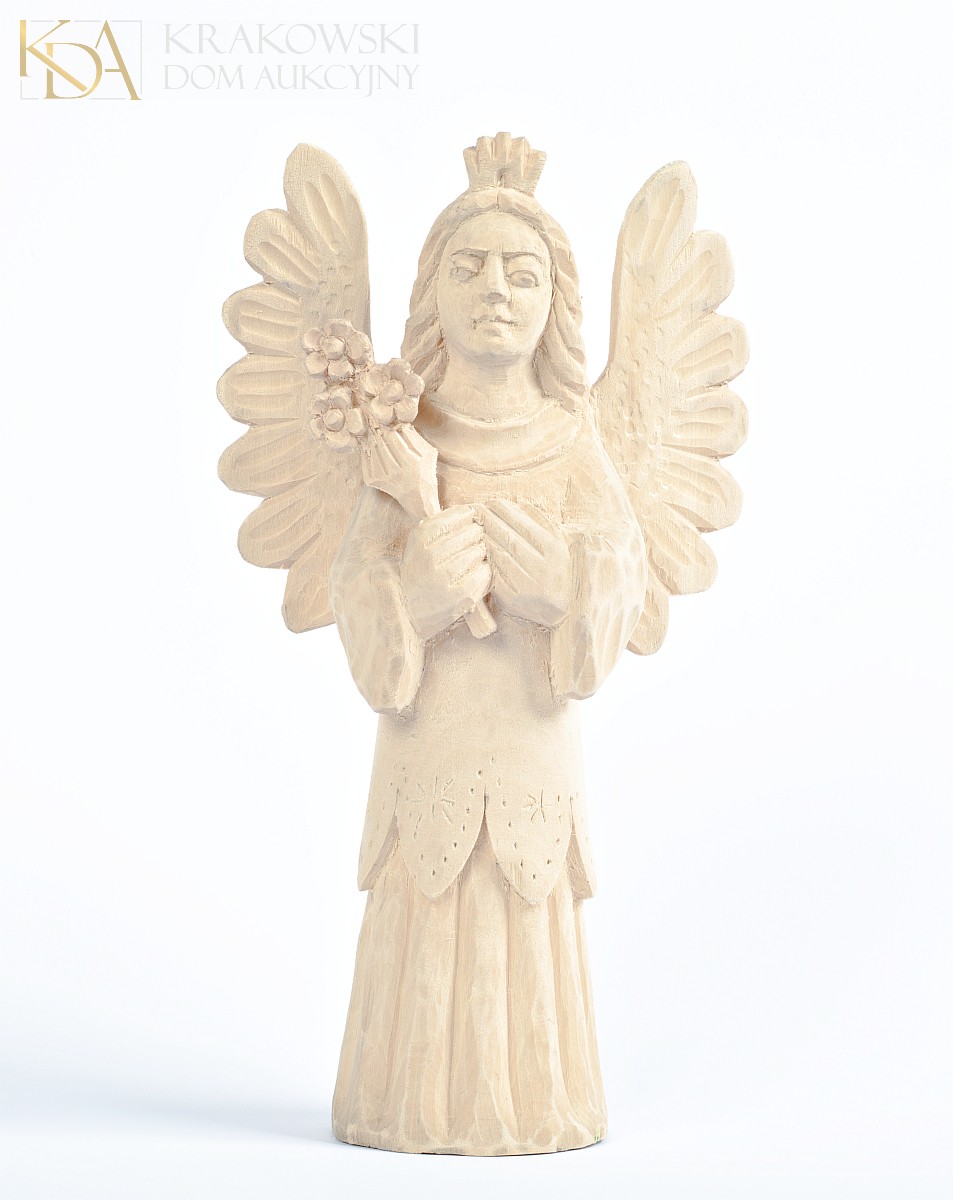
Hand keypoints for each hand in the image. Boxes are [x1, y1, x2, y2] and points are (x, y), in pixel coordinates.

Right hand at [400, 506, 491, 639]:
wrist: (406, 609)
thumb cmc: (418, 571)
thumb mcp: (420, 542)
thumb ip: (442, 523)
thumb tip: (475, 510)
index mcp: (422, 536)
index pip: (462, 514)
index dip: (470, 520)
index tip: (469, 529)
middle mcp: (432, 554)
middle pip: (474, 532)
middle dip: (476, 538)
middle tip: (470, 549)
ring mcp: (447, 574)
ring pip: (480, 550)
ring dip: (480, 556)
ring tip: (470, 565)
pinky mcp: (461, 594)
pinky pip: (486, 572)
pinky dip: (484, 573)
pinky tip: (474, 577)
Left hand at [480, 498, 571, 626]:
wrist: (563, 609)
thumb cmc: (558, 570)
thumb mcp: (558, 543)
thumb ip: (542, 521)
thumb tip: (519, 502)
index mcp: (553, 550)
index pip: (523, 525)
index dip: (504, 511)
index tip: (492, 502)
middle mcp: (540, 567)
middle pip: (508, 538)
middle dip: (490, 521)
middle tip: (478, 510)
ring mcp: (525, 584)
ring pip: (499, 555)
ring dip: (484, 539)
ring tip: (475, 526)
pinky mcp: (512, 598)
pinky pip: (494, 574)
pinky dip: (485, 560)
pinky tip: (479, 549)